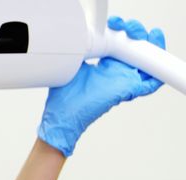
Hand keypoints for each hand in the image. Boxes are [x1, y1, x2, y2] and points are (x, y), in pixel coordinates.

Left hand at [38, 17, 165, 156]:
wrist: (62, 116)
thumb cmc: (64, 97)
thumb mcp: (72, 67)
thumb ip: (80, 53)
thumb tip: (82, 40)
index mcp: (105, 67)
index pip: (122, 46)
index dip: (123, 32)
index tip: (115, 24)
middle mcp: (116, 74)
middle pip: (137, 52)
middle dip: (137, 34)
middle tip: (129, 28)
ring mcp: (122, 83)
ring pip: (146, 65)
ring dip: (151, 48)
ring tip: (151, 36)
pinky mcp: (125, 92)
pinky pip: (148, 86)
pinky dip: (156, 76)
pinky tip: (158, 63)